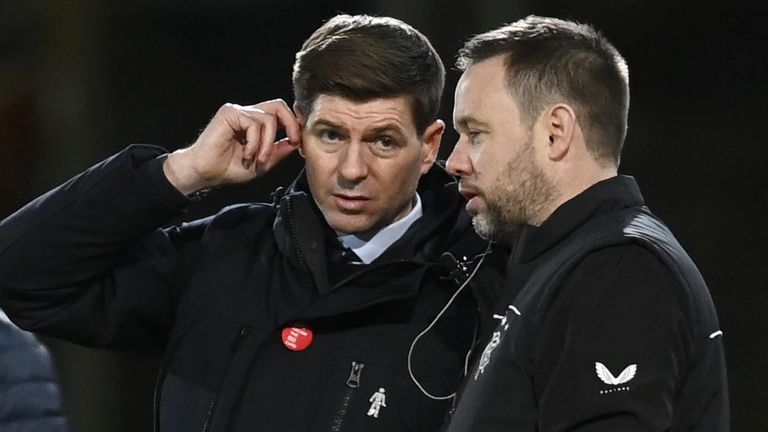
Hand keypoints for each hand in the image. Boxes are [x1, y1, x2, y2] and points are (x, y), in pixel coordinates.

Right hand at [163, 99, 300, 194]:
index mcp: (255, 123)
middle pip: (279, 106)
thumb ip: (278, 151)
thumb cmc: (228, 169)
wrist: (205, 173)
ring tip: (258, 159)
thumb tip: (297, 142)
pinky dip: (254, 142)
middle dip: (291, 124)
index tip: (298, 141)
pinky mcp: (230, 113)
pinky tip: (246, 154)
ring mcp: (238, 111)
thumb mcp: (262, 162)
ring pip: (268, 119)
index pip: (281, 113)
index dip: (294, 123)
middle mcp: (247, 113)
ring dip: (267, 143)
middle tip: (293, 142)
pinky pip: (254, 124)